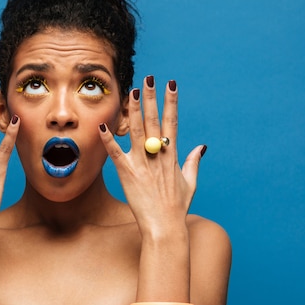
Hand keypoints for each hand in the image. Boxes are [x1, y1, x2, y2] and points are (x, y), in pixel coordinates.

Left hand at [99, 75, 205, 236]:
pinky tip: (103, 125)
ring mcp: (142, 163)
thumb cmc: (177, 207)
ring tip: (132, 90)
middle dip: (151, 98)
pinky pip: (116, 153)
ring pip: (137, 131)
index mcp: (173, 155)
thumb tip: (202, 146)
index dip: (171, 101)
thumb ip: (193, 162)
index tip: (170, 84)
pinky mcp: (127, 173)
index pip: (173, 121)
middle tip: (149, 78)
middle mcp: (158, 155)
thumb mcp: (190, 183)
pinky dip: (109, 139)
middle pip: (155, 120)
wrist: (165, 227)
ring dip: (134, 110)